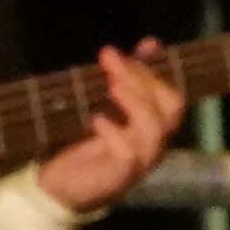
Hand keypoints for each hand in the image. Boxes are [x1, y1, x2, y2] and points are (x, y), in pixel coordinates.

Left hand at [35, 44, 184, 212]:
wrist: (58, 186)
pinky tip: (97, 119)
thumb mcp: (103, 104)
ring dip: (134, 102)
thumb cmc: (84, 142)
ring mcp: (139, 164)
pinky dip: (114, 133)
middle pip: (170, 109)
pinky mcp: (118, 179)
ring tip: (111, 85)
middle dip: (142, 78)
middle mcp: (153, 145)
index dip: (155, 70)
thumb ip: (127, 77)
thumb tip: (152, 43)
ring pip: (154, 130)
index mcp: (153, 127)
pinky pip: (129, 155)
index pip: (171, 95)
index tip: (134, 49)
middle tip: (110, 59)